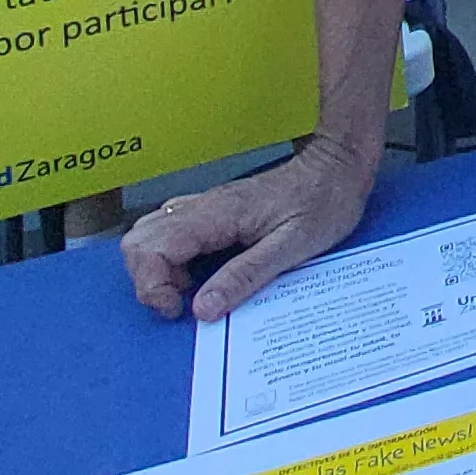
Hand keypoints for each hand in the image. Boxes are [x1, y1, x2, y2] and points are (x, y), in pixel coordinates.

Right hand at [119, 134, 374, 320]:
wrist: (336, 165)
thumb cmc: (323, 202)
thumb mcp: (293, 245)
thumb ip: (246, 275)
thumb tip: (203, 308)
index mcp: (217, 214)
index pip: (151, 247)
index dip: (152, 285)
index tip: (180, 308)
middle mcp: (202, 207)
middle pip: (139, 240)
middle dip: (147, 279)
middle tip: (181, 302)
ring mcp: (204, 206)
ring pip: (149, 234)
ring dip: (156, 269)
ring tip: (189, 290)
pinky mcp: (212, 211)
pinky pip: (170, 232)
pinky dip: (170, 259)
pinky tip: (198, 275)